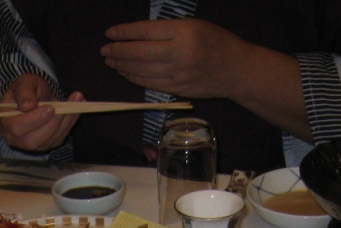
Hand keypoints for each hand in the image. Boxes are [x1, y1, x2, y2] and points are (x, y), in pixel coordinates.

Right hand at [0, 74, 84, 152]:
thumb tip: (27, 106)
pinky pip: (61, 137)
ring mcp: (34, 144)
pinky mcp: (48, 144)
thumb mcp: (24, 83)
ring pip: (50, 140)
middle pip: (33, 141)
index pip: (17, 128)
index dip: (33, 120)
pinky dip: (71, 121)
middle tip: (63, 107)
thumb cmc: (27, 90)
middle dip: (50, 124)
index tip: (49, 107)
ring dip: (65, 121)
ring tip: (77, 100)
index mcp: (6, 123)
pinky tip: (78, 106)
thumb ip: (24, 92)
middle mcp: (18, 139)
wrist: (36, 97)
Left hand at [100, 18, 245, 98]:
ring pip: (141, 70)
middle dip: (117, 51)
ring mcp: (177, 73)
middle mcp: (178, 53)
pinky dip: (134, 78)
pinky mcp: (176, 89)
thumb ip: (166, 31)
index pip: (145, 31)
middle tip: (105, 50)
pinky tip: (125, 73)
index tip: (110, 33)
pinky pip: (149, 83)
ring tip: (111, 61)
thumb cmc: (215, 42)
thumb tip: (136, 36)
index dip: (124, 33)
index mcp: (182, 32)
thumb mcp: (193, 25)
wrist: (235, 69)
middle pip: (138, 52)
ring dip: (122, 66)